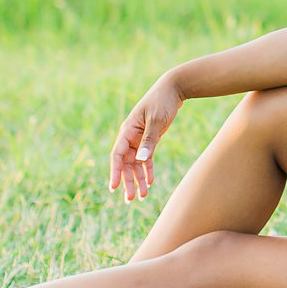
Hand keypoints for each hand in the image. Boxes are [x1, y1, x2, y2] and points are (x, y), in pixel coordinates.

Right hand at [109, 72, 183, 201]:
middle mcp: (130, 137)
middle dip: (127, 181)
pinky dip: (147, 170)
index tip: (113, 187)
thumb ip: (149, 140)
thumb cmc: (162, 101)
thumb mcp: (157, 121)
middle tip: (130, 199)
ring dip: (137, 179)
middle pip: (125, 163)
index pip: (117, 155)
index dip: (114, 172)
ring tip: (142, 197)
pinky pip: (146, 159)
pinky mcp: (149, 139)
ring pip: (135, 164)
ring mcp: (139, 138)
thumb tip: (140, 160)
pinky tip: (150, 182)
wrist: (173, 88)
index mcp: (127, 131)